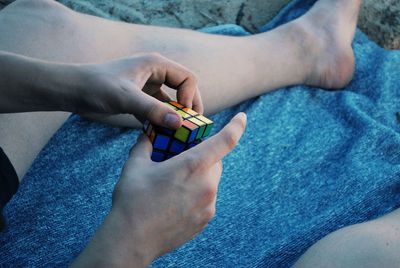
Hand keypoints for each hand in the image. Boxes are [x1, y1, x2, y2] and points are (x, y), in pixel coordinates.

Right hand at [72, 113, 245, 266]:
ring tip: (174, 185)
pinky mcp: (205, 220)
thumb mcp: (135, 165)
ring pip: (211, 181)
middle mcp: (207, 185)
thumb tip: (148, 133)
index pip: (225, 140)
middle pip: (216, 162)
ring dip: (199, 177)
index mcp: (193, 165)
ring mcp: (208, 205)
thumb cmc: (132, 200)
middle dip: (203, 156)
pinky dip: (197, 194)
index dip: (237, 126)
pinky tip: (176, 201)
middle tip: (182, 160)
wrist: (132, 240)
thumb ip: (145, 144)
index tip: (242, 117)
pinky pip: (207, 199)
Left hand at [74, 53, 201, 128]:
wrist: (71, 91)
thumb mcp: (126, 98)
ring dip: (174, 117)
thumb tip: (179, 124)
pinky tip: (159, 135)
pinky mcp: (139, 98)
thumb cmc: (96, 87)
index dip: (191, 97)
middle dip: (188, 108)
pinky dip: (161, 122)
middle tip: (190, 128)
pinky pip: (158, 110)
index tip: (184, 116)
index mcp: (156, 65)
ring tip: (177, 135)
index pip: (188, 78)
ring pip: (171, 102)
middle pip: (184, 89)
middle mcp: (155, 73)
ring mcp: (147, 86)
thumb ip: (153, 110)